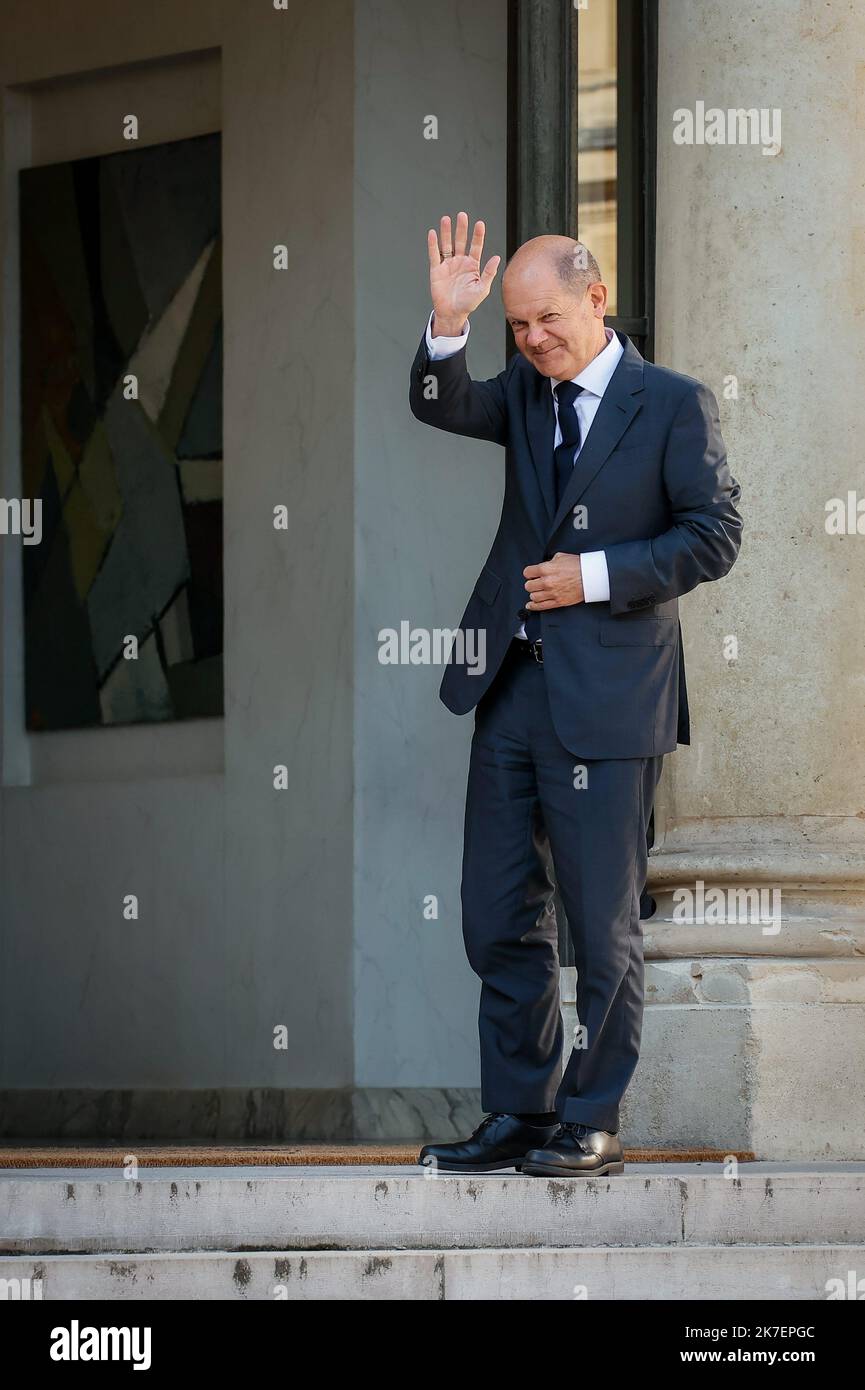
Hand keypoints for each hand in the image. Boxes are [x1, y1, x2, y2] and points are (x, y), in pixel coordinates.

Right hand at [428, 212, 500, 334]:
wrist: (452, 313)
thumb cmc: (468, 303)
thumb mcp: (482, 289)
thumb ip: (488, 273)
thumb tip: (497, 257)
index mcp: (472, 265)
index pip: (476, 246)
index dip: (478, 235)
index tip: (480, 224)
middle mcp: (460, 262)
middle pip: (461, 241)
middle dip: (461, 229)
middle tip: (462, 215)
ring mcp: (448, 264)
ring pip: (447, 244)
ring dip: (446, 232)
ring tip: (446, 219)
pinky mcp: (436, 270)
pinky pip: (434, 255)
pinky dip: (433, 244)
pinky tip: (433, 234)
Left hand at [524, 553, 584, 609]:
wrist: (590, 576)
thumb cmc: (578, 566)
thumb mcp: (561, 557)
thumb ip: (549, 562)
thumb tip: (545, 565)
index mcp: (546, 569)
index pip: (527, 573)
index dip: (529, 573)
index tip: (531, 574)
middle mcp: (547, 582)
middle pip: (528, 586)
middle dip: (531, 584)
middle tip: (535, 583)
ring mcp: (552, 593)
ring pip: (533, 597)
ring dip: (534, 594)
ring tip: (537, 592)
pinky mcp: (558, 602)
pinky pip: (541, 606)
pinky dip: (533, 606)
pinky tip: (530, 605)